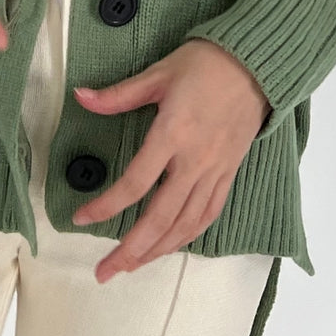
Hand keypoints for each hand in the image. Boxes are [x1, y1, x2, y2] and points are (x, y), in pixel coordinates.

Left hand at [70, 38, 270, 282]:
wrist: (255, 64)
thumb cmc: (205, 64)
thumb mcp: (158, 74)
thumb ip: (118, 94)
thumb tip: (80, 97)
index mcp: (173, 134)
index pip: (135, 182)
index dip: (106, 206)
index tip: (80, 218)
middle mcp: (195, 161)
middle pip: (160, 217)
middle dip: (131, 249)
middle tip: (104, 271)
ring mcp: (214, 171)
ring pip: (185, 224)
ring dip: (157, 250)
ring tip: (131, 266)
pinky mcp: (228, 173)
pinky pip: (207, 214)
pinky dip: (187, 235)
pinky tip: (170, 246)